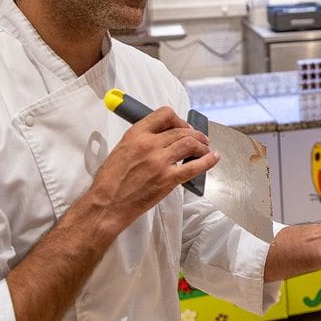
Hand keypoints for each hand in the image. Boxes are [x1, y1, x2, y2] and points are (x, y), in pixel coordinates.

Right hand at [89, 106, 218, 228]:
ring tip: (205, 148)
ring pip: (190, 144)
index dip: (178, 119)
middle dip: (195, 133)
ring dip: (202, 145)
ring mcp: (160, 162)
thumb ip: (141, 140)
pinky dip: (207, 161)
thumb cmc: (110, 181)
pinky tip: (213, 158)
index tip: (183, 126)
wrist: (107, 205)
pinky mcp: (168, 180)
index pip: (164, 115)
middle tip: (200, 139)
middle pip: (181, 131)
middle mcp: (149, 144)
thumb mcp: (121, 149)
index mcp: (136, 135)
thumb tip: (160, 138)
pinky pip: (194, 166)